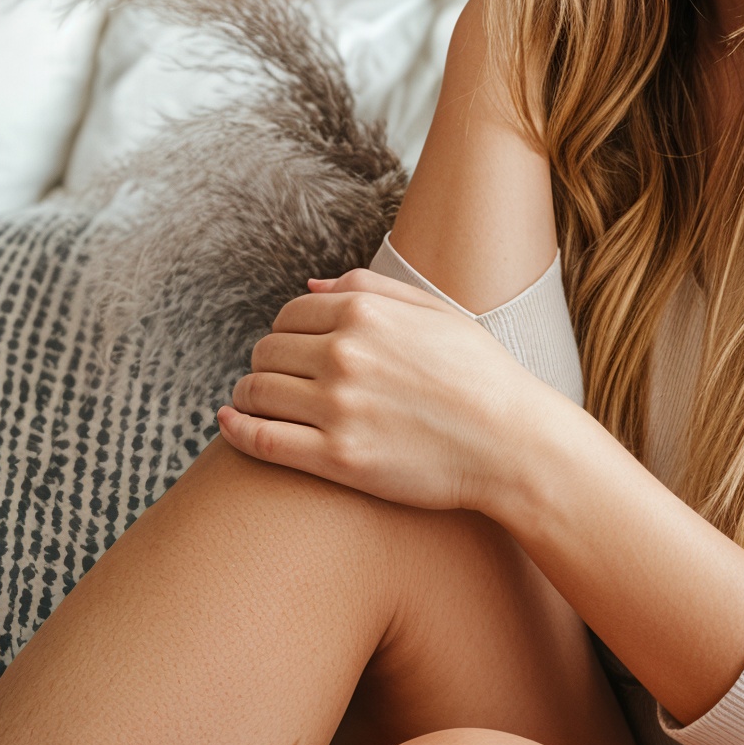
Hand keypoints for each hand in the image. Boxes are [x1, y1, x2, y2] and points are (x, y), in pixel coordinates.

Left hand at [217, 268, 568, 513]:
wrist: (513, 444)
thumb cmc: (482, 376)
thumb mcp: (436, 312)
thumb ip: (371, 288)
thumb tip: (309, 286)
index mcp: (366, 313)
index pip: (290, 314)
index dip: (286, 333)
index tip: (294, 352)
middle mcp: (344, 354)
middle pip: (266, 351)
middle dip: (267, 363)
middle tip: (279, 380)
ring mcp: (338, 408)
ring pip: (256, 391)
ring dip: (249, 395)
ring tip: (256, 403)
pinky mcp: (337, 458)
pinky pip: (261, 439)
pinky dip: (236, 429)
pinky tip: (230, 423)